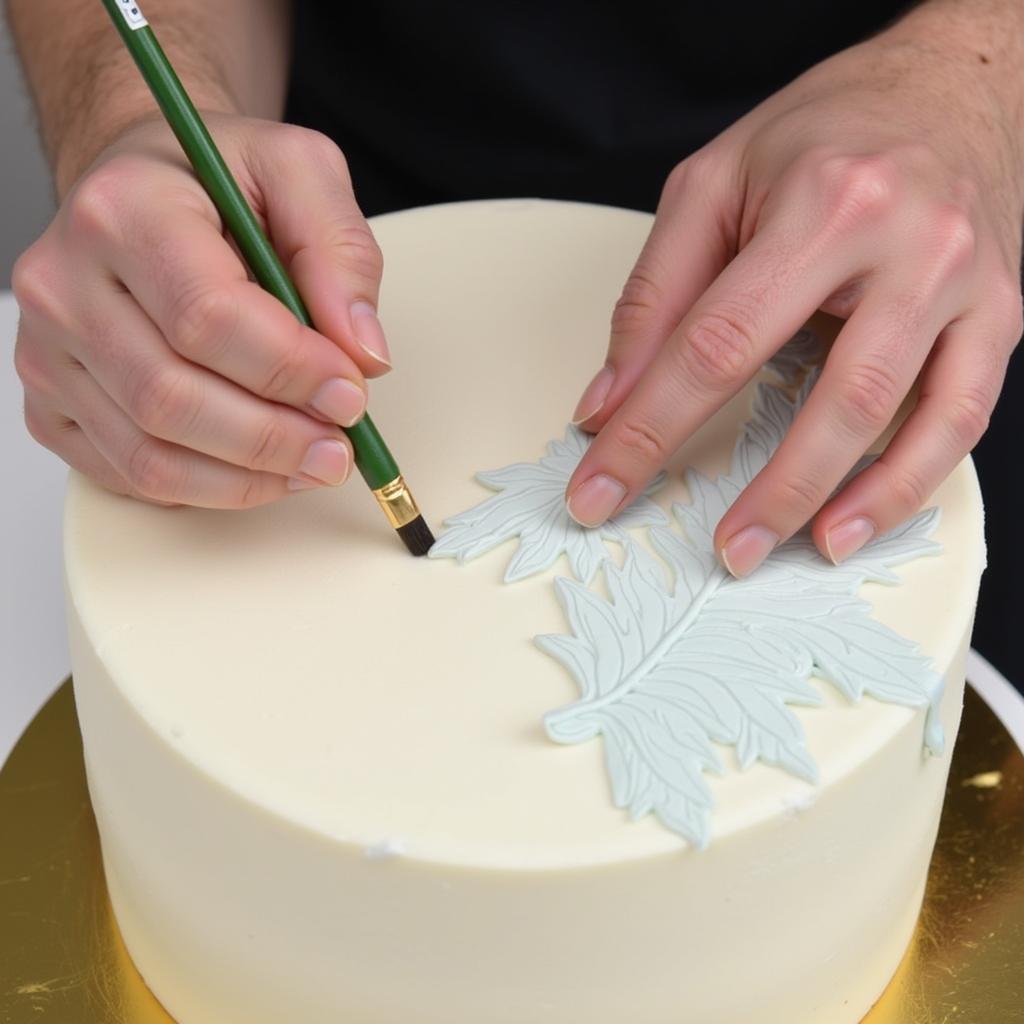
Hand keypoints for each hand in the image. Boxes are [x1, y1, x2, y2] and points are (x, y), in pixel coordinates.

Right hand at [13, 114, 390, 507]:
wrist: (141, 192)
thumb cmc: (216, 182)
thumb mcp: (300, 174)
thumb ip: (342, 254)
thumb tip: (363, 353)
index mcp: (124, 211)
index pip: (207, 318)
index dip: (290, 371)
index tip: (349, 393)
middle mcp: (65, 284)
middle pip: (172, 398)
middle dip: (274, 438)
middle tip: (339, 448)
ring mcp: (48, 352)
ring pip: (150, 453)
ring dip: (248, 477)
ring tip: (312, 463)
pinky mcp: (50, 404)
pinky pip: (130, 475)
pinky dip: (208, 489)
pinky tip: (258, 468)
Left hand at [565, 17, 1023, 574]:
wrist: (953, 82)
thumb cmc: (826, 130)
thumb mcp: (712, 184)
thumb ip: (655, 295)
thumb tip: (608, 402)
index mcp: (823, 203)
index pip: (716, 343)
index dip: (650, 429)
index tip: (600, 489)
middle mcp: (909, 243)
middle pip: (827, 394)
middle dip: (762, 489)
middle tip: (714, 550)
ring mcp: (965, 284)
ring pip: (903, 416)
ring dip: (837, 499)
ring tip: (782, 553)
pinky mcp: (1001, 314)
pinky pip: (962, 418)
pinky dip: (907, 482)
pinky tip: (854, 522)